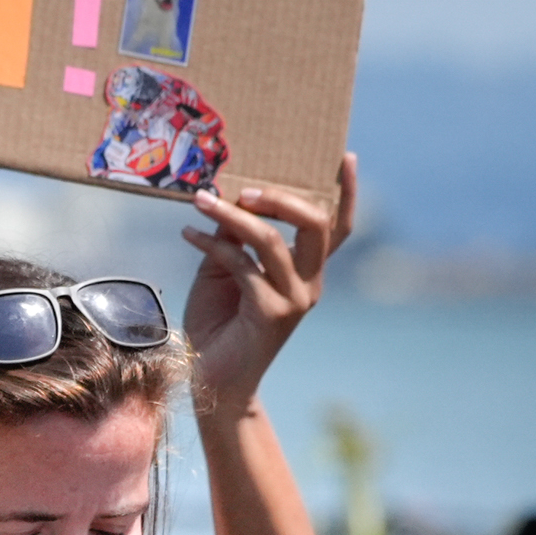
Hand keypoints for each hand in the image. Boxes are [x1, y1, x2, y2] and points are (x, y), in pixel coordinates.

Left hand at [179, 154, 357, 419]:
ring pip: (273, 241)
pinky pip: (241, 265)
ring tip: (202, 201)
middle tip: (245, 186)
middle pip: (316, 225)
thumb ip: (233, 237)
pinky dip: (212, 244)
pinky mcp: (270, 313)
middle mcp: (309, 283)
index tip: (345, 157)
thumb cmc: (218, 321)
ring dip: (233, 216)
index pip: (337, 228)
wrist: (211, 377)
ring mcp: (294, 299)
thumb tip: (229, 195)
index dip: (346, 193)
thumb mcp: (223, 270)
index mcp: (306, 270)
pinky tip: (189, 233)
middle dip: (283, 197)